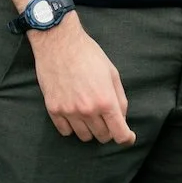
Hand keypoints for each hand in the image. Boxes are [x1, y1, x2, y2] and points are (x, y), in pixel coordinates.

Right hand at [30, 16, 134, 144]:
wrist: (59, 44)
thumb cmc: (89, 55)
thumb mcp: (112, 73)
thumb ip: (119, 98)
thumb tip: (121, 118)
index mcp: (106, 101)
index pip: (119, 133)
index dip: (126, 138)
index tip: (127, 138)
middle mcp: (88, 110)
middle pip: (103, 136)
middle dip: (108, 130)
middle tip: (107, 117)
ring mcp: (69, 112)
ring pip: (84, 137)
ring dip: (91, 130)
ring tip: (90, 114)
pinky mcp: (54, 110)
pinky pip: (66, 131)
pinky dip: (72, 127)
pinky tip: (75, 114)